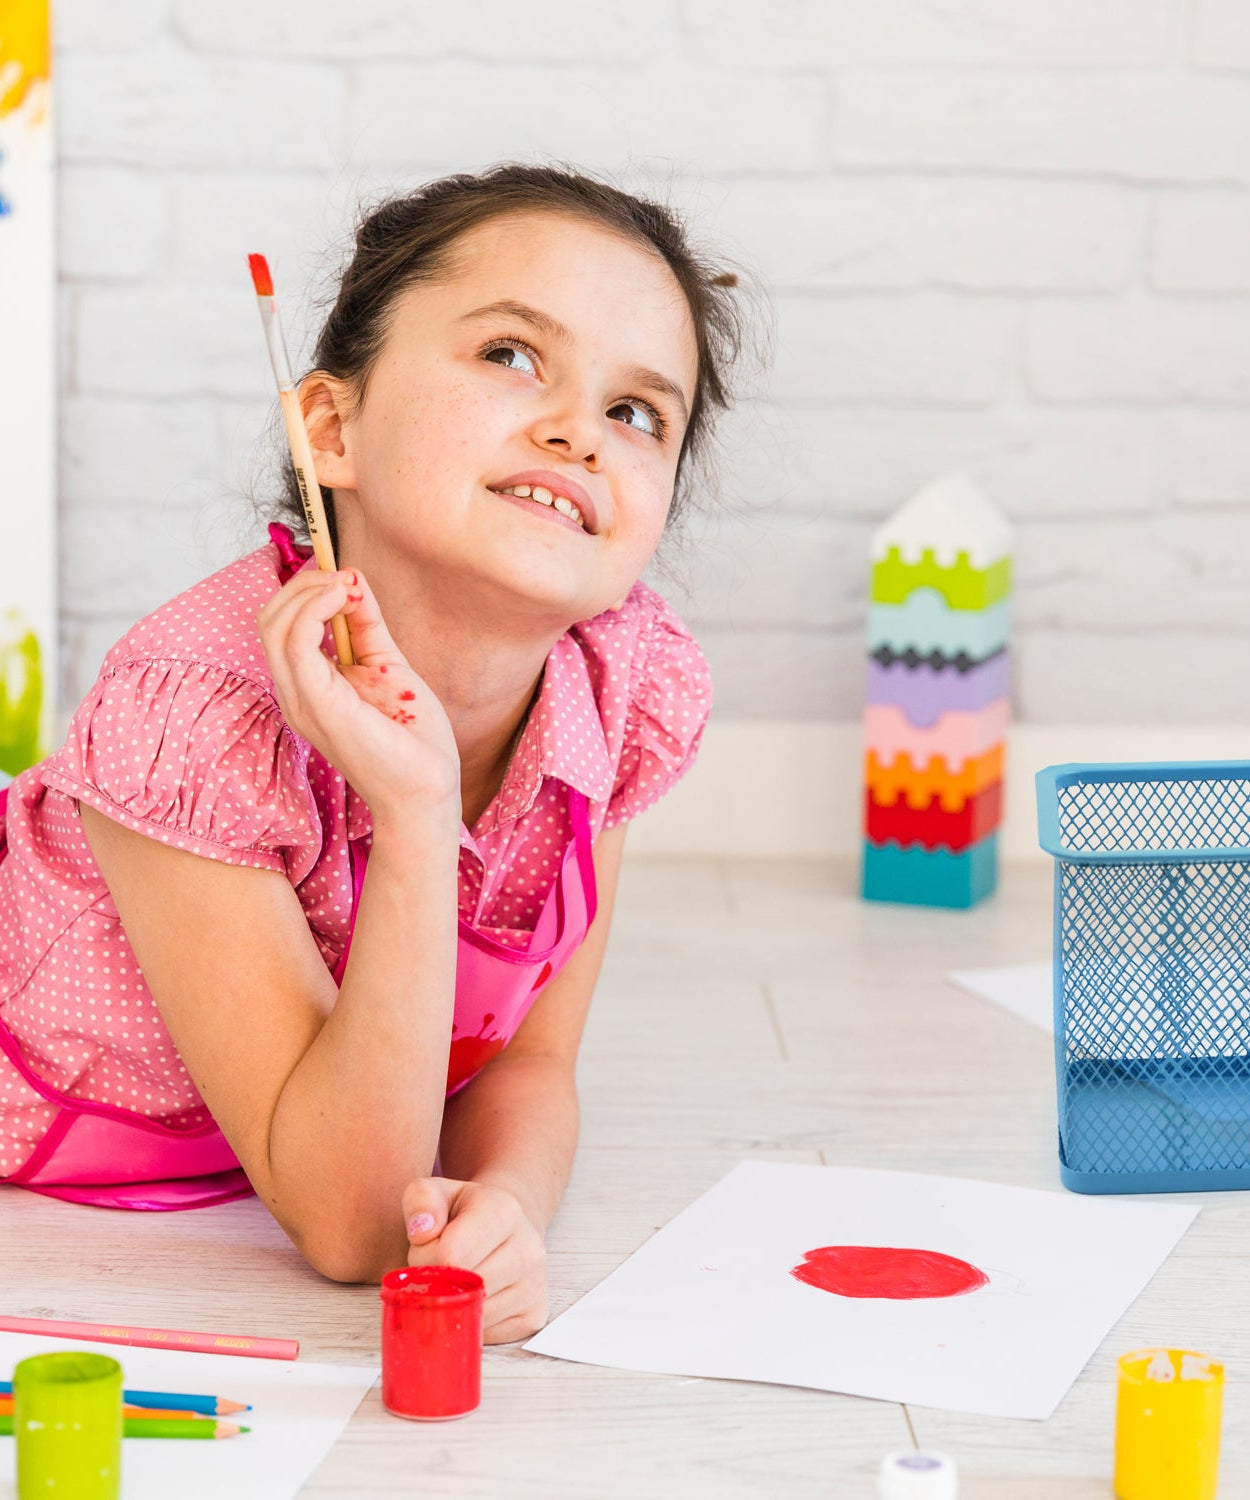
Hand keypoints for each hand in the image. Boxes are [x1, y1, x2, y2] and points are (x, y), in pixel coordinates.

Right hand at [258, 566, 459, 825]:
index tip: (348, 579)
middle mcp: (296, 694)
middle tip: (345, 578)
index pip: (280, 625)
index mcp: (307, 687)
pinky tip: (345, 599)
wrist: (427, 790)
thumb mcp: (386, 665)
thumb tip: (352, 579)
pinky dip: (316, 609)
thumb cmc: (411, 740)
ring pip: (274, 625)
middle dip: (304, 584)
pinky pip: (296, 644)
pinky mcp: (320, 705)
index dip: (307, 590)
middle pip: (269, 619)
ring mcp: (303, 701)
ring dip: (311, 591)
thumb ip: (367, 624)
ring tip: (348, 587)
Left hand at [402, 1177, 547, 1343]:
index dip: (426, 1258)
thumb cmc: (463, 1212)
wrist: (505, 1228)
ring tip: (458, 1280)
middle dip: (438, 1284)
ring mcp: (535, 1285)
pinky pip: (487, 1335)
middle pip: (463, 1289)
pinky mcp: (534, 1315)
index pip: (451, 1255)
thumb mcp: (437, 1191)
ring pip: (475, 1316)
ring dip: (453, 1306)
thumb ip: (421, 1200)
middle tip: (440, 1267)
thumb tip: (422, 1232)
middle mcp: (529, 1248)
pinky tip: (474, 1297)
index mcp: (504, 1211)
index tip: (427, 1248)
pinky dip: (471, 1323)